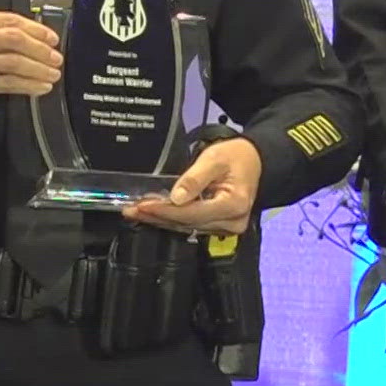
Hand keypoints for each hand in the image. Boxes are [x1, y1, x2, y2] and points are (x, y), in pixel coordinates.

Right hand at [0, 10, 62, 121]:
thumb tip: (35, 36)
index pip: (8, 19)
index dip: (35, 29)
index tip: (52, 38)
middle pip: (14, 38)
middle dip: (40, 48)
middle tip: (56, 57)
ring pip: (14, 61)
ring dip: (39, 68)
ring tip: (53, 74)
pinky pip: (8, 82)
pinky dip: (29, 85)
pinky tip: (40, 87)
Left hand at [123, 137, 261, 234]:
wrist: (254, 161)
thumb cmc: (236, 157)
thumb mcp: (214, 158)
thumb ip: (195, 178)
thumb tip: (176, 198)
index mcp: (233, 205)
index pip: (192, 213)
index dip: (165, 211)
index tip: (143, 206)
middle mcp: (232, 222)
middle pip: (187, 223)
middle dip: (158, 216)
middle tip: (131, 210)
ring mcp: (227, 228)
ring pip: (187, 227)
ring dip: (161, 219)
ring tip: (137, 211)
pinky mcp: (219, 227)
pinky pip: (192, 225)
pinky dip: (172, 218)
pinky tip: (155, 213)